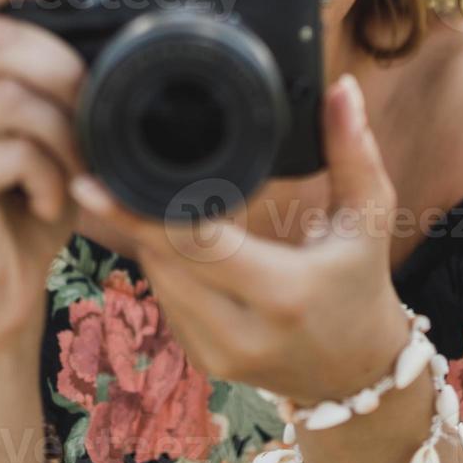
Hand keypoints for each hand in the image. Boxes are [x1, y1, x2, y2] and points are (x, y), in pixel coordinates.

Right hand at [0, 0, 89, 347]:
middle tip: (95, 109)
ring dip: (65, 133)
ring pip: (7, 98)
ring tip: (78, 168)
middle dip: (64, 70)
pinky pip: (11, 153)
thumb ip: (44, 81)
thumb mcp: (38, 131)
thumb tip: (104, 31)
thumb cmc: (23, 207)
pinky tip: (50, 203)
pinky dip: (51, 177)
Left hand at [69, 73, 411, 403]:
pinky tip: (173, 238)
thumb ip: (354, 151)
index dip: (138, 211)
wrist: (359, 374)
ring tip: (147, 197)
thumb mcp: (368, 218)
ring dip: (150, 238)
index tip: (94, 182)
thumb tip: (342, 89)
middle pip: (162, 258)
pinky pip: (165, 301)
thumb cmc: (362, 285)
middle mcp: (241, 333)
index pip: (192, 244)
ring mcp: (217, 355)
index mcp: (281, 293)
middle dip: (139, 214)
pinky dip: (164, 266)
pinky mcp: (203, 363)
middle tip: (112, 169)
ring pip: (156, 279)